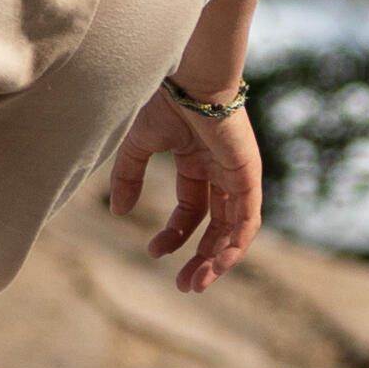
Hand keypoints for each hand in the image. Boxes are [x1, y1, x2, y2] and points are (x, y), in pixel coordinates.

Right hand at [105, 88, 262, 289]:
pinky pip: (247, 220)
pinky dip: (235, 244)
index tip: (153, 252)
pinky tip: (219, 263)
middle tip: (185, 287)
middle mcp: (220, 172)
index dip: (173, 236)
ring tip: (198, 282)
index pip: (190, 211)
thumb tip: (118, 211)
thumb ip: (128, 177)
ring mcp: (238, 176)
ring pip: (233, 230)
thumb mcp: (138, 146)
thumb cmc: (166, 102)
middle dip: (200, 259)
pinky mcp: (249, 177)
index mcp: (197, 162)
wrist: (191, 80)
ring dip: (218, 260)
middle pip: (215, 227)